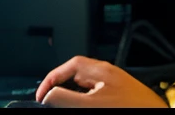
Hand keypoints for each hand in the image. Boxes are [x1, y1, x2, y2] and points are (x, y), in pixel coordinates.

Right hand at [35, 56, 166, 107]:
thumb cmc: (132, 108)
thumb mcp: (91, 104)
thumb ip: (67, 98)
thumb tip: (48, 95)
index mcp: (101, 70)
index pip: (70, 66)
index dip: (52, 79)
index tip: (42, 95)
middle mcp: (109, 76)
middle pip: (78, 76)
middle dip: (61, 88)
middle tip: (50, 102)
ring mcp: (116, 87)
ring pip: (88, 89)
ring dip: (74, 96)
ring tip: (64, 105)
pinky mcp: (122, 98)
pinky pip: (98, 96)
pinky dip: (87, 101)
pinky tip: (86, 106)